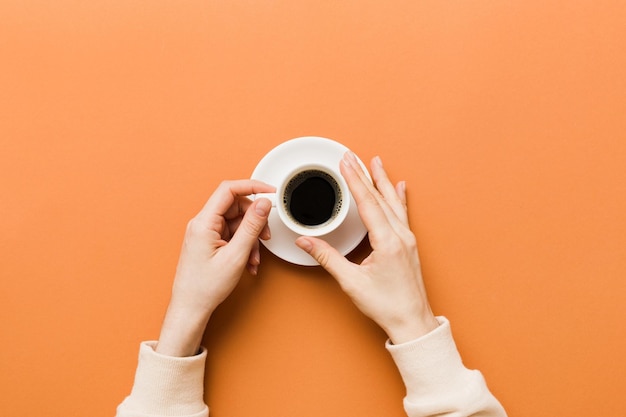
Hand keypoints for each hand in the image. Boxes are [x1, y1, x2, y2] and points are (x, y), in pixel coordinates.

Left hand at [157, 180, 274, 355]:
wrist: (191, 308)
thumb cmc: (205, 287)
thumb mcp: (236, 255)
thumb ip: (251, 226)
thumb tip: (263, 203)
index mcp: (204, 222)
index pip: (229, 190)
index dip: (252, 186)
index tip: (270, 191)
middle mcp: (202, 223)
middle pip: (235, 206)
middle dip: (254, 220)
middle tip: (266, 235)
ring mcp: (205, 232)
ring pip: (236, 222)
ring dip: (251, 237)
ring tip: (254, 257)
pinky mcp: (209, 241)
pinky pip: (232, 234)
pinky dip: (244, 245)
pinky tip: (248, 262)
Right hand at [296, 152, 438, 343]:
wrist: (412, 322)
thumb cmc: (386, 305)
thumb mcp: (351, 282)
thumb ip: (328, 258)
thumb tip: (306, 242)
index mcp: (388, 241)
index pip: (368, 202)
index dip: (355, 180)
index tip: (346, 162)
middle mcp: (401, 236)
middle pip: (381, 197)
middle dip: (365, 174)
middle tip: (353, 156)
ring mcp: (408, 239)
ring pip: (394, 202)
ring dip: (383, 181)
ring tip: (376, 163)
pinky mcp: (409, 244)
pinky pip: (403, 213)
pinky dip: (399, 197)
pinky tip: (401, 188)